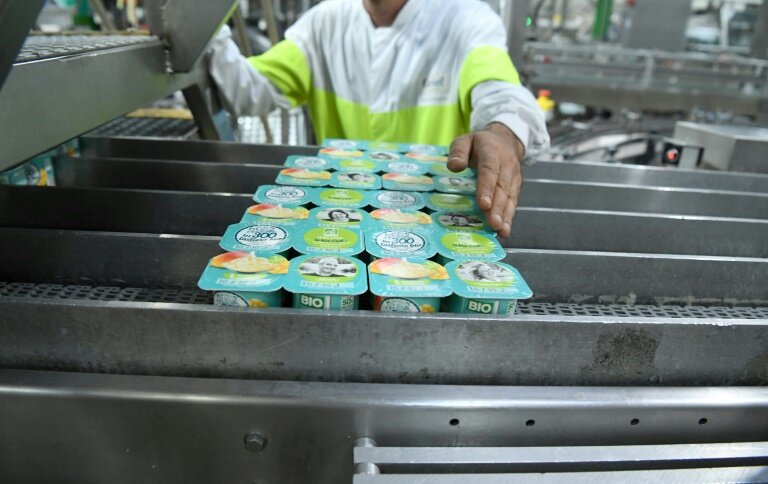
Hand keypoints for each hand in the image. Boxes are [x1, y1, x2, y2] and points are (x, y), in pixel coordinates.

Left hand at [447, 123, 524, 237]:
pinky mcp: (516, 187)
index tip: (483, 205)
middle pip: (502, 188)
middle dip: (497, 208)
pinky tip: (504, 231)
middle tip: (493, 224)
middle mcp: (506, 166)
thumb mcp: (465, 140)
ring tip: (500, 231)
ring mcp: (513, 177)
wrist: (506, 140)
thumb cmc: (480, 143)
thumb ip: (458, 151)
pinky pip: (513, 202)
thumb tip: (454, 167)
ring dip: (505, 215)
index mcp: (492, 153)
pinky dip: (509, 217)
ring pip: (510, 197)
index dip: (487, 188)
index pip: (490, 171)